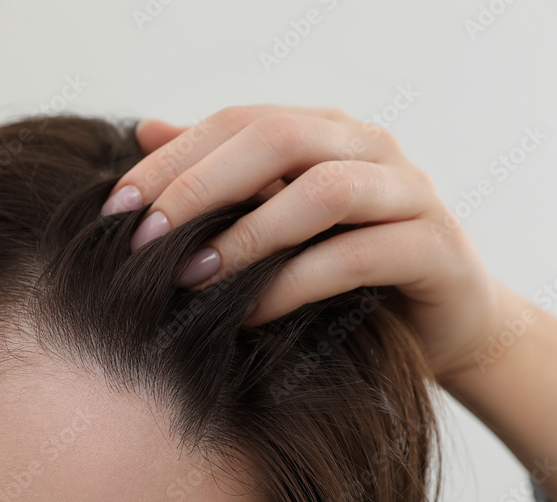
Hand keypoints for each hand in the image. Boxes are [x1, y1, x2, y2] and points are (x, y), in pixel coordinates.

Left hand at [102, 105, 506, 380]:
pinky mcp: (435, 249)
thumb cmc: (346, 268)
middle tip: (144, 240)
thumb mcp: (276, 219)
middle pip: (278, 138)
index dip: (171, 160)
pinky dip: (293, 285)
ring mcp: (410, 193)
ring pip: (323, 192)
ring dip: (247, 236)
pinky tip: (248, 314)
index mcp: (326, 130)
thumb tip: (145, 130)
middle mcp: (370, 147)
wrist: (442, 324)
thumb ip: (220, 176)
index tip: (114, 210)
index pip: (238, 122)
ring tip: (190, 278)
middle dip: (200, 186)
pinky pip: (356, 257)